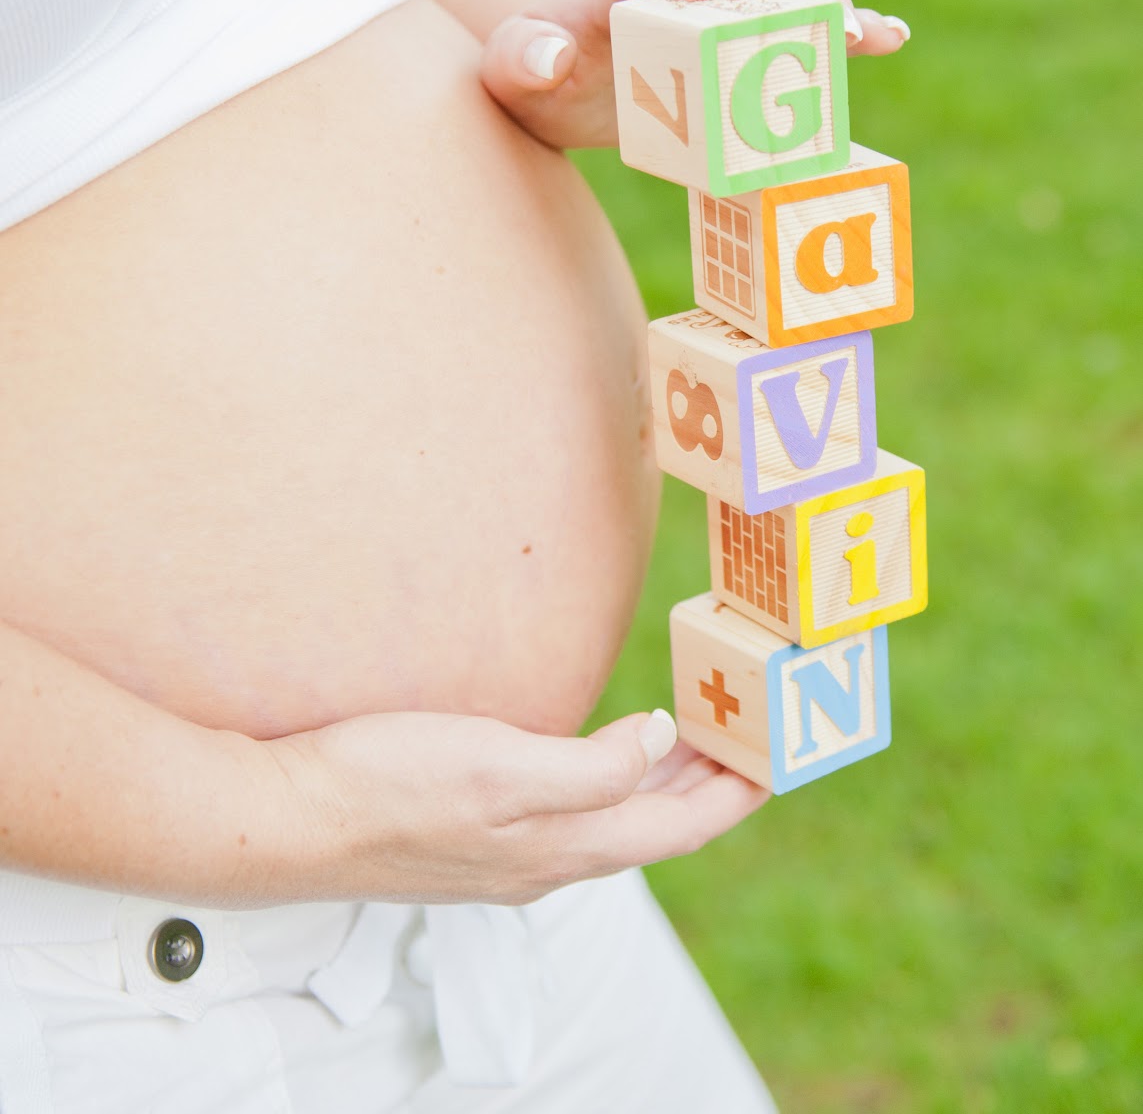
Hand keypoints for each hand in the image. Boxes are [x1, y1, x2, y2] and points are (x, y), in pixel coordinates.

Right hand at [260, 706, 766, 905]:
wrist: (289, 820)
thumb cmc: (387, 787)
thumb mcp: (499, 767)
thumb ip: (589, 768)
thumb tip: (658, 745)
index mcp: (562, 847)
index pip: (679, 829)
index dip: (733, 796)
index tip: (776, 759)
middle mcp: (545, 860)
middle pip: (653, 829)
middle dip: (708, 788)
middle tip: (746, 739)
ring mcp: (508, 854)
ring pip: (612, 824)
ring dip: (659, 786)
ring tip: (690, 743)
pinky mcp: (474, 836)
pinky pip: (570, 815)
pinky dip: (607, 783)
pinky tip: (595, 756)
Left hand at [479, 0, 910, 149]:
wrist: (562, 91)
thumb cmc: (536, 73)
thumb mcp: (509, 72)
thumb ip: (520, 57)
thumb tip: (548, 54)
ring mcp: (727, 5)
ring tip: (851, 31)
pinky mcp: (755, 42)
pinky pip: (810, 25)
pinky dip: (852, 26)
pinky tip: (888, 37)